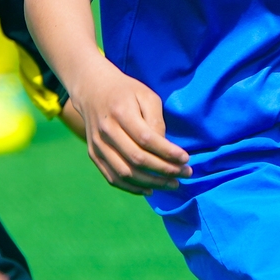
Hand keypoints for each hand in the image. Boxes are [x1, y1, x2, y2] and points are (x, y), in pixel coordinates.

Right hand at [63, 62, 190, 194]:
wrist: (93, 90)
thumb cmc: (126, 92)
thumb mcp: (146, 96)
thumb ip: (156, 121)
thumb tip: (165, 149)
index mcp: (120, 112)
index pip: (146, 139)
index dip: (167, 152)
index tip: (186, 159)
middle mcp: (106, 131)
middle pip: (137, 159)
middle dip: (164, 170)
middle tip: (185, 173)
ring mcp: (98, 145)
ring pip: (125, 173)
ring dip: (152, 183)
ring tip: (172, 184)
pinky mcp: (94, 155)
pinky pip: (113, 178)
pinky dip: (133, 188)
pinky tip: (151, 189)